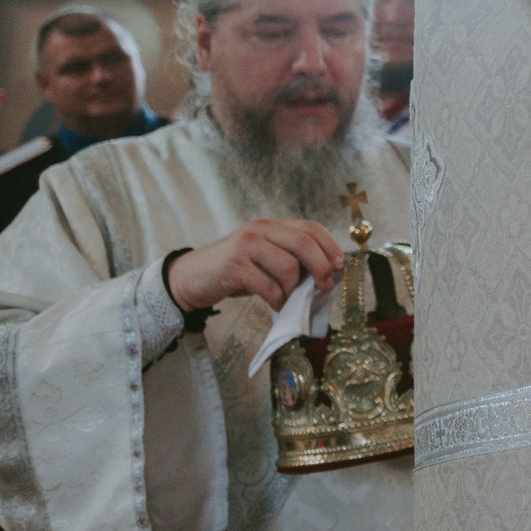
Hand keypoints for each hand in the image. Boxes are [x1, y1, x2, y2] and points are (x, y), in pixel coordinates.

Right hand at [165, 220, 344, 313]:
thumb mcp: (265, 258)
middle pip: (304, 244)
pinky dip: (278, 300)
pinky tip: (276, 305)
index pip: (310, 228)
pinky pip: (268, 286)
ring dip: (294, 289)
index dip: (330, 246)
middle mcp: (260, 230)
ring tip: (288, 298)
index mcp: (272, 226)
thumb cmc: (235, 271)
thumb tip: (326, 274)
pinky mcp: (233, 266)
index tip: (339, 266)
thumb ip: (290, 258)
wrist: (191, 277)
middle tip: (324, 287)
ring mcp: (246, 246)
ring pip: (288, 267)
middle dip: (321, 268)